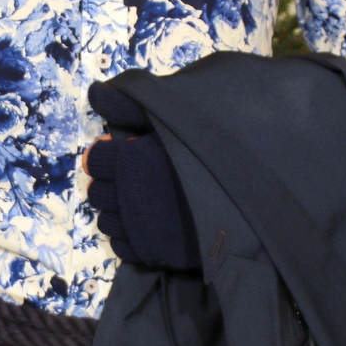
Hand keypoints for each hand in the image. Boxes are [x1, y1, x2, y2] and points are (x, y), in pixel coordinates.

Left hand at [85, 83, 200, 270]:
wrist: (250, 201)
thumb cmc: (214, 153)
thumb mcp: (174, 119)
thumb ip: (130, 106)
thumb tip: (95, 92)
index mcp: (131, 160)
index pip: (95, 159)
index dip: (107, 155)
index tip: (124, 153)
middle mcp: (128, 195)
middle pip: (96, 191)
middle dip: (111, 183)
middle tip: (136, 178)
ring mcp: (138, 228)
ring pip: (105, 220)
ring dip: (117, 211)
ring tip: (142, 202)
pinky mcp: (150, 253)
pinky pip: (120, 246)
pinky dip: (128, 236)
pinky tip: (148, 225)